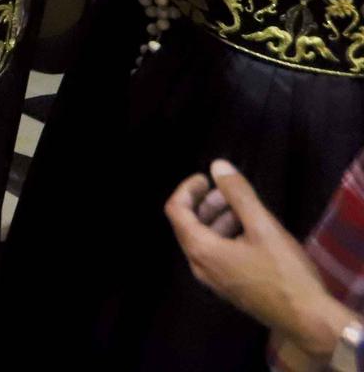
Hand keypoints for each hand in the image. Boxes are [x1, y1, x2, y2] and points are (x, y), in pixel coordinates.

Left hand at [166, 160, 356, 360]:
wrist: (308, 319)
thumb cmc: (285, 272)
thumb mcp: (263, 227)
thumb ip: (239, 194)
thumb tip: (218, 165)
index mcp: (201, 250)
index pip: (175, 211)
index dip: (186, 189)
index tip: (206, 178)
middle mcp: (199, 267)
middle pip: (187, 226)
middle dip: (205, 203)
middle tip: (228, 192)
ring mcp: (214, 281)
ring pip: (203, 241)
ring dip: (217, 220)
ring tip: (243, 209)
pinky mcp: (229, 288)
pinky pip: (216, 256)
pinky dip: (225, 237)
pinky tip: (251, 233)